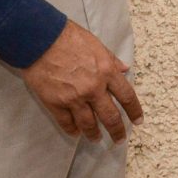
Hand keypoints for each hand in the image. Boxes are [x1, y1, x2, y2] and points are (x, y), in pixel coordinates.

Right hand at [22, 20, 142, 141]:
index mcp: (107, 72)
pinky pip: (66, 123)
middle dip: (117, 131)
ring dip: (94, 134)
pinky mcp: (55, 104)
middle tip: (119, 139)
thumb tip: (125, 69)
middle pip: (110, 117)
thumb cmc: (68, 37)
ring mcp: (74, 98)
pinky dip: (72, 130)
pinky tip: (75, 133)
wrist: (40, 39)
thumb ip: (111, 59)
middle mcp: (93, 88)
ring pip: (88, 124)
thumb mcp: (96, 44)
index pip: (127, 96)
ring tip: (96, 139)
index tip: (138, 120)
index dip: (134, 111)